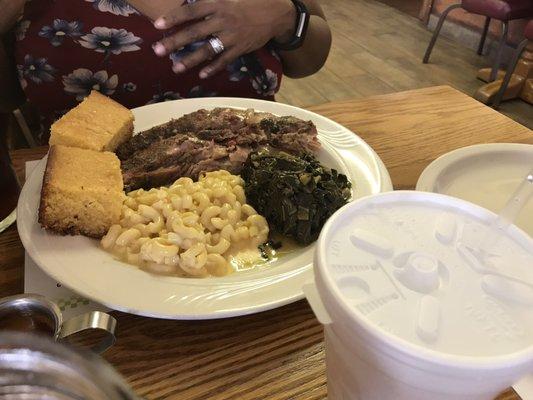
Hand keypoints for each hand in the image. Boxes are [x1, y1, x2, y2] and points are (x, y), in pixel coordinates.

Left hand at [152, 0, 295, 77]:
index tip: (158, 25)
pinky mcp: (240, 48)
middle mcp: (223, 20)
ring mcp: (231, 36)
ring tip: (175, 67)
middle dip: (175, 42)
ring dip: (190, 59)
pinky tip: (202, 74)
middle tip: (158, 50)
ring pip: (207, 49)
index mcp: (218, 3)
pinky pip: (225, 60)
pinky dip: (214, 68)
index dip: (174, 17)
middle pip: (194, 32)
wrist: (277, 12)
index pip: (191, 10)